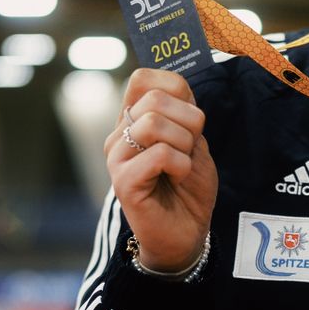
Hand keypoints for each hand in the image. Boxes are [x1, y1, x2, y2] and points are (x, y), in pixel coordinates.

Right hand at [105, 69, 217, 272]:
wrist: (187, 231)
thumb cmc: (188, 186)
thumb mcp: (192, 140)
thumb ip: (183, 111)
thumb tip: (179, 85)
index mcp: (133, 120)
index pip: (143, 78)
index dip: (177, 90)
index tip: (189, 119)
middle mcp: (119, 134)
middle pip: (154, 97)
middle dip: (189, 121)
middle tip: (189, 148)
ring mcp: (116, 157)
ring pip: (154, 124)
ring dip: (184, 145)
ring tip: (181, 166)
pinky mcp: (123, 181)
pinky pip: (159, 154)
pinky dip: (181, 165)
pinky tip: (176, 179)